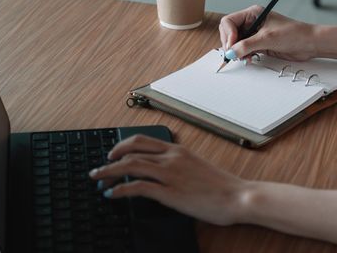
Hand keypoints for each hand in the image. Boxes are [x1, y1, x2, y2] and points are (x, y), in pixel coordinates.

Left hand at [89, 135, 248, 225]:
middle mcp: (171, 158)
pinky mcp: (170, 192)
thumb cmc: (221, 185)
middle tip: (99, 168)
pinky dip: (120, 189)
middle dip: (110, 159)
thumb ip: (178, 165)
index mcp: (177, 150)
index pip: (142, 140)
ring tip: (98, 180)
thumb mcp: (196, 167)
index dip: (122, 145)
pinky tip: (112, 194)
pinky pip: (138, 187)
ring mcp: (170, 174)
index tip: (112, 154)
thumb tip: (161, 172)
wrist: (238, 197)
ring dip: (109, 172)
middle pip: (131, 151)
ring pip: (130, 166)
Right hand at [219, 5, 319, 60]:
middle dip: (230, 44)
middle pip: (229, 33)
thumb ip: (246, 46)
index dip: (228, 34)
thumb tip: (231, 52)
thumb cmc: (294, 34)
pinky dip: (243, 55)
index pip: (229, 22)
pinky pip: (243, 50)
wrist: (309, 44)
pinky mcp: (258, 44)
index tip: (232, 46)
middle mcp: (251, 22)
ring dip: (237, 52)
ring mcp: (254, 34)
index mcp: (252, 14)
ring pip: (235, 43)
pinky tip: (249, 59)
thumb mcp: (267, 39)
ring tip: (244, 58)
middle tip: (234, 54)